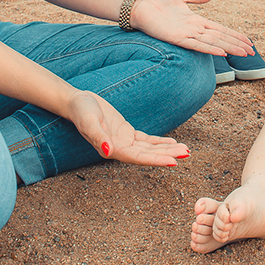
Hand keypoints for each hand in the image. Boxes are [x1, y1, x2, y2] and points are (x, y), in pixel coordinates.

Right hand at [67, 90, 190, 167]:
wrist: (77, 102)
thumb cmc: (81, 111)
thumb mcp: (88, 121)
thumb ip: (97, 137)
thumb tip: (108, 151)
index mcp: (112, 149)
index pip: (138, 157)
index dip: (156, 160)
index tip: (173, 162)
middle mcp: (120, 148)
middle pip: (148, 154)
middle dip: (167, 154)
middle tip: (186, 154)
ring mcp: (124, 141)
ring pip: (149, 148)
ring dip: (166, 149)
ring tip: (184, 150)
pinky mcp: (127, 133)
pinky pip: (146, 140)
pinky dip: (159, 142)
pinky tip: (172, 143)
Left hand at [129, 0, 253, 56]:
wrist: (139, 5)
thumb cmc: (156, 0)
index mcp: (196, 21)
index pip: (220, 30)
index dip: (234, 35)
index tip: (248, 41)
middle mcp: (193, 30)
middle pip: (220, 38)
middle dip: (236, 44)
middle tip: (252, 52)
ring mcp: (186, 35)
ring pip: (212, 43)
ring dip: (228, 48)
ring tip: (243, 54)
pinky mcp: (176, 38)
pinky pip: (196, 45)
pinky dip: (209, 49)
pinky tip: (221, 53)